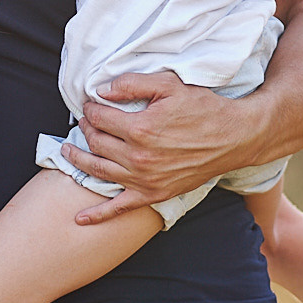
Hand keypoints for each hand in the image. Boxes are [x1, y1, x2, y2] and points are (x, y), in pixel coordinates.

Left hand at [63, 71, 253, 224]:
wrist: (234, 137)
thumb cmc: (204, 108)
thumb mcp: (170, 85)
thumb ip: (133, 83)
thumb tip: (102, 90)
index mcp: (140, 129)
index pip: (100, 118)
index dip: (91, 109)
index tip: (90, 104)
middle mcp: (138, 157)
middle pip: (96, 143)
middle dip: (85, 129)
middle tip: (83, 122)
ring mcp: (145, 179)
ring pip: (99, 171)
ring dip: (78, 160)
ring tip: (68, 151)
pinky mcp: (154, 194)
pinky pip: (120, 208)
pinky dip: (98, 214)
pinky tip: (80, 218)